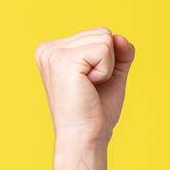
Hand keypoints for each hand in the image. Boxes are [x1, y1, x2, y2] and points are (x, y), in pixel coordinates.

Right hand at [33, 26, 135, 146]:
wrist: (85, 137)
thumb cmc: (95, 111)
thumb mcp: (112, 74)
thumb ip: (120, 53)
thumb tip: (121, 37)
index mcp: (53, 50)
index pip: (98, 34)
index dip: (107, 60)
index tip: (90, 83)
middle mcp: (48, 48)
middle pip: (102, 33)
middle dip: (107, 62)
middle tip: (91, 86)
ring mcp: (53, 53)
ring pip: (105, 39)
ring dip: (106, 67)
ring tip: (88, 87)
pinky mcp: (64, 60)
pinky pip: (104, 49)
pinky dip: (105, 71)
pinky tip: (89, 86)